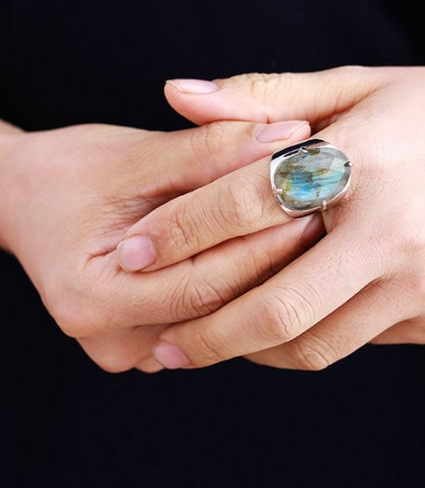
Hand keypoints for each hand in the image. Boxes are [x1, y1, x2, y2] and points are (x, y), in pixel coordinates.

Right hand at [0, 118, 320, 371]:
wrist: (27, 198)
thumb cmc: (74, 170)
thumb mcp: (137, 155)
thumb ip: (209, 150)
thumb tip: (289, 139)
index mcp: (91, 296)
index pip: (202, 282)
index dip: (263, 243)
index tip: (314, 205)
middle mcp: (107, 337)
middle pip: (216, 306)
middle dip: (275, 259)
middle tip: (331, 217)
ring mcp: (126, 348)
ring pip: (219, 316)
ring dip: (266, 275)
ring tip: (317, 232)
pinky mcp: (145, 342)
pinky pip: (207, 317)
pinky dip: (242, 286)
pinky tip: (282, 257)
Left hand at [118, 57, 424, 369]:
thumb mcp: (363, 86)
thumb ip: (266, 94)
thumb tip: (175, 93)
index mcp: (369, 157)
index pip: (248, 199)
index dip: (179, 230)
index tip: (131, 255)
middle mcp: (399, 230)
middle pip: (273, 304)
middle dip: (201, 332)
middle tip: (158, 343)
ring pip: (313, 343)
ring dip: (251, 349)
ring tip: (211, 343)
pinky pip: (358, 342)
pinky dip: (310, 338)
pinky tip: (285, 323)